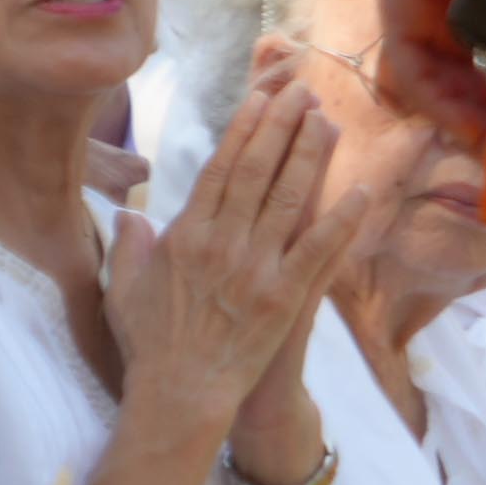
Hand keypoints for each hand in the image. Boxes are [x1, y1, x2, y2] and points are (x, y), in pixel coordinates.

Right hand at [108, 66, 374, 458]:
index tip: (261, 97)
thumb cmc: (151, 343)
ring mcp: (256, 268)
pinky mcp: (285, 297)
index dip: (244, 129)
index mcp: (186, 235)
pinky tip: (361, 192)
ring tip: (328, 120)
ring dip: (311, 155)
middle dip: (282, 125)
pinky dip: (341, 220)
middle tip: (303, 90)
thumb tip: (128, 214)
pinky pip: (319, 250)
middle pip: (258, 171)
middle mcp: (222, 243)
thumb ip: (128, 246)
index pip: (220, 168)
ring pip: (289, 198)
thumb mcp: (125, 288)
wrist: (180, 394)